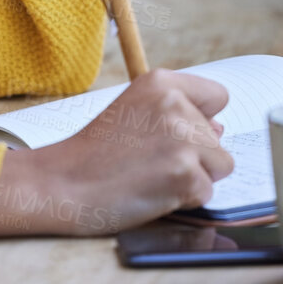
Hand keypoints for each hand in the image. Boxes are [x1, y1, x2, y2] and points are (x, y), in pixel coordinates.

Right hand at [0, 70, 233, 236]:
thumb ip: (177, 114)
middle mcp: (176, 104)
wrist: (62, 184)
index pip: (217, 96)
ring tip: (152, 177)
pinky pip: (206, 193)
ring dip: (192, 178)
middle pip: (219, 138)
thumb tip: (220, 128)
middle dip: (194, 156)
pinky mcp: (185, 174)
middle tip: (149, 161)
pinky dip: (184, 201)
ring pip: (220, 166)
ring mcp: (183, 139)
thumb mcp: (133, 113)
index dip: (201, 119)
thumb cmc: (94, 153)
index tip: (172, 133)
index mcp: (162, 82)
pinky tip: (151, 193)